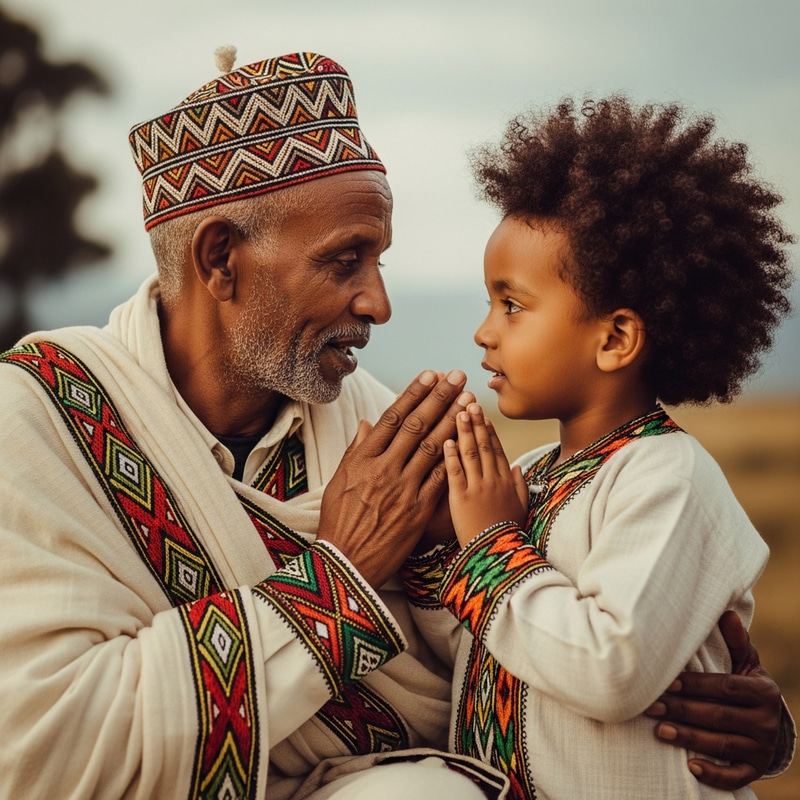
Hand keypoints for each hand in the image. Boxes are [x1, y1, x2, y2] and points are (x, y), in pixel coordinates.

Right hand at [317, 370, 473, 586]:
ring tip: (468, 401)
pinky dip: (454, 458)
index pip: (393, 418)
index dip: (414, 394)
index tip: (431, 376)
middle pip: (417, 426)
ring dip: (453, 422)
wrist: (345, 563)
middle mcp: (384, 469)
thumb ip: (356, 450)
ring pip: (433, 447)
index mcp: (363, 459)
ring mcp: (402, 489)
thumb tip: (367, 423)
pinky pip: (440, 478)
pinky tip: (468, 441)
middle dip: (440, 398)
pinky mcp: (417, 510)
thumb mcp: (338, 481)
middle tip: (457, 377)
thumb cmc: (339, 522)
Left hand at [443, 403, 527, 546]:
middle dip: (476, 423)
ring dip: (463, 431)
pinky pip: (455, 473)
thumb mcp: (521, 508)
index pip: (497, 450)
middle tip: (469, 402)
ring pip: (470, 454)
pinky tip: (445, 440)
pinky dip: (450, 456)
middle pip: (484, 446)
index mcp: (506, 482)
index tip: (482, 415)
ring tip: (457, 412)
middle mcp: (493, 481)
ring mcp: (477, 489)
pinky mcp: (461, 500)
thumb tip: (519, 468)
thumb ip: (520, 486)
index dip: (488, 431)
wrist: (498, 556)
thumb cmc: (509, 534)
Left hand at [645, 611, 782, 789]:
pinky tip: (690, 767)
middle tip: (650, 706)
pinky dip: (714, 774)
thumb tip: (727, 613)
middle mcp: (766, 721)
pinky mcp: (755, 769)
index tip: (665, 682)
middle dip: (682, 711)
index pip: (723, 688)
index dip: (693, 685)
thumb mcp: (746, 664)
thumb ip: (736, 642)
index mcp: (762, 691)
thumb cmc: (744, 685)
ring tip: (659, 730)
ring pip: (722, 745)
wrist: (768, 720)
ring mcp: (762, 748)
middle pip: (718, 716)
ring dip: (689, 738)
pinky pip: (736, 776)